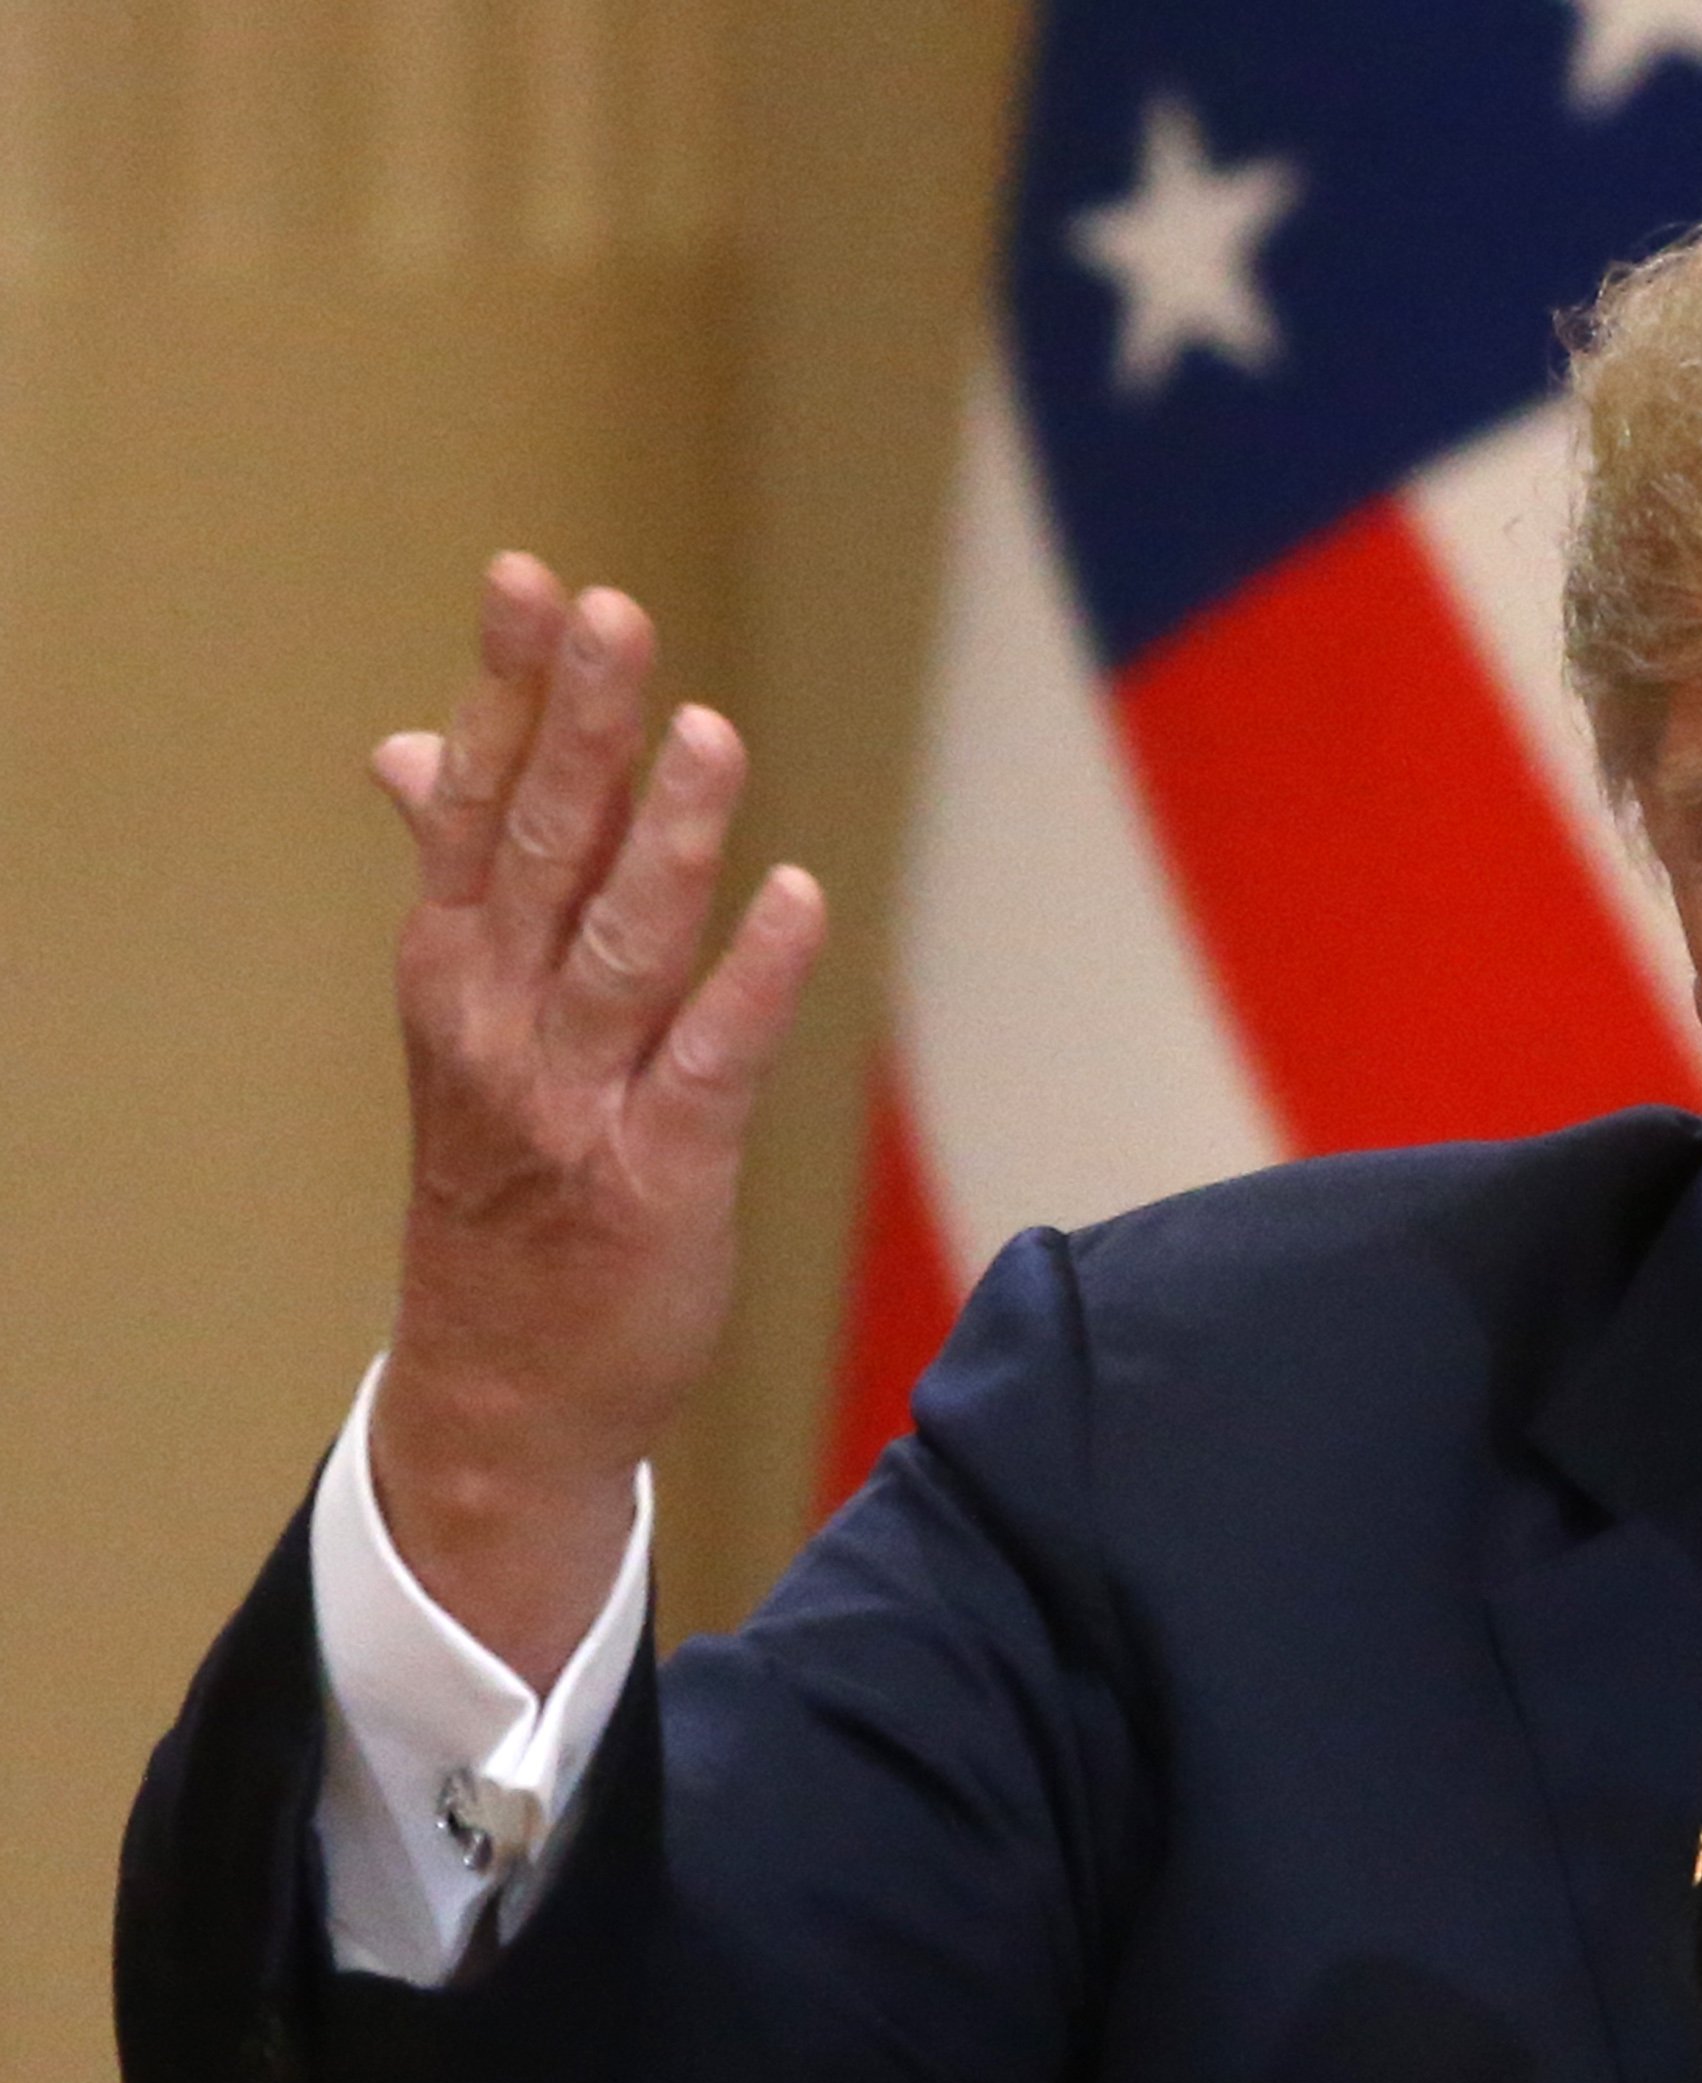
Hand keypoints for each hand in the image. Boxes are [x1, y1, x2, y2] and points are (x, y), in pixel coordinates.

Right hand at [366, 555, 826, 1687]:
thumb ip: (460, 879)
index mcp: (452, 973)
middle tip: (611, 612)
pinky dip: (754, 980)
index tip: (532, 582)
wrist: (504, 1390)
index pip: (479, 806)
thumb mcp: (459, 1023)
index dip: (508, 691)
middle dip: (577, 728)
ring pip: (624, 947)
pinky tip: (796, 899)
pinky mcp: (661, 1179)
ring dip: (667, 839)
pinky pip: (711, 1064)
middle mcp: (499, 1027)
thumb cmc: (502, 1183)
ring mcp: (576, 1105)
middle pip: (542, 851)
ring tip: (708, 730)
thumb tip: (413, 748)